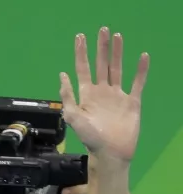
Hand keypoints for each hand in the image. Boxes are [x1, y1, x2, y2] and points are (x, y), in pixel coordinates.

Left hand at [59, 27, 149, 162]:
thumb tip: (62, 76)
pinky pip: (137, 82)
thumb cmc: (89, 137)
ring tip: (117, 37)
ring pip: (117, 69)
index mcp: (86, 95)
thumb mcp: (73, 117)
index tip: (80, 38)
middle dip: (100, 48)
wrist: (110, 152)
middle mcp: (101, 92)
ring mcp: (117, 96)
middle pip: (101, 64)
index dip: (81, 54)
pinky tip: (142, 56)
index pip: (82, 69)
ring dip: (117, 53)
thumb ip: (68, 97)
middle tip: (102, 30)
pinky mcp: (131, 101)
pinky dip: (140, 70)